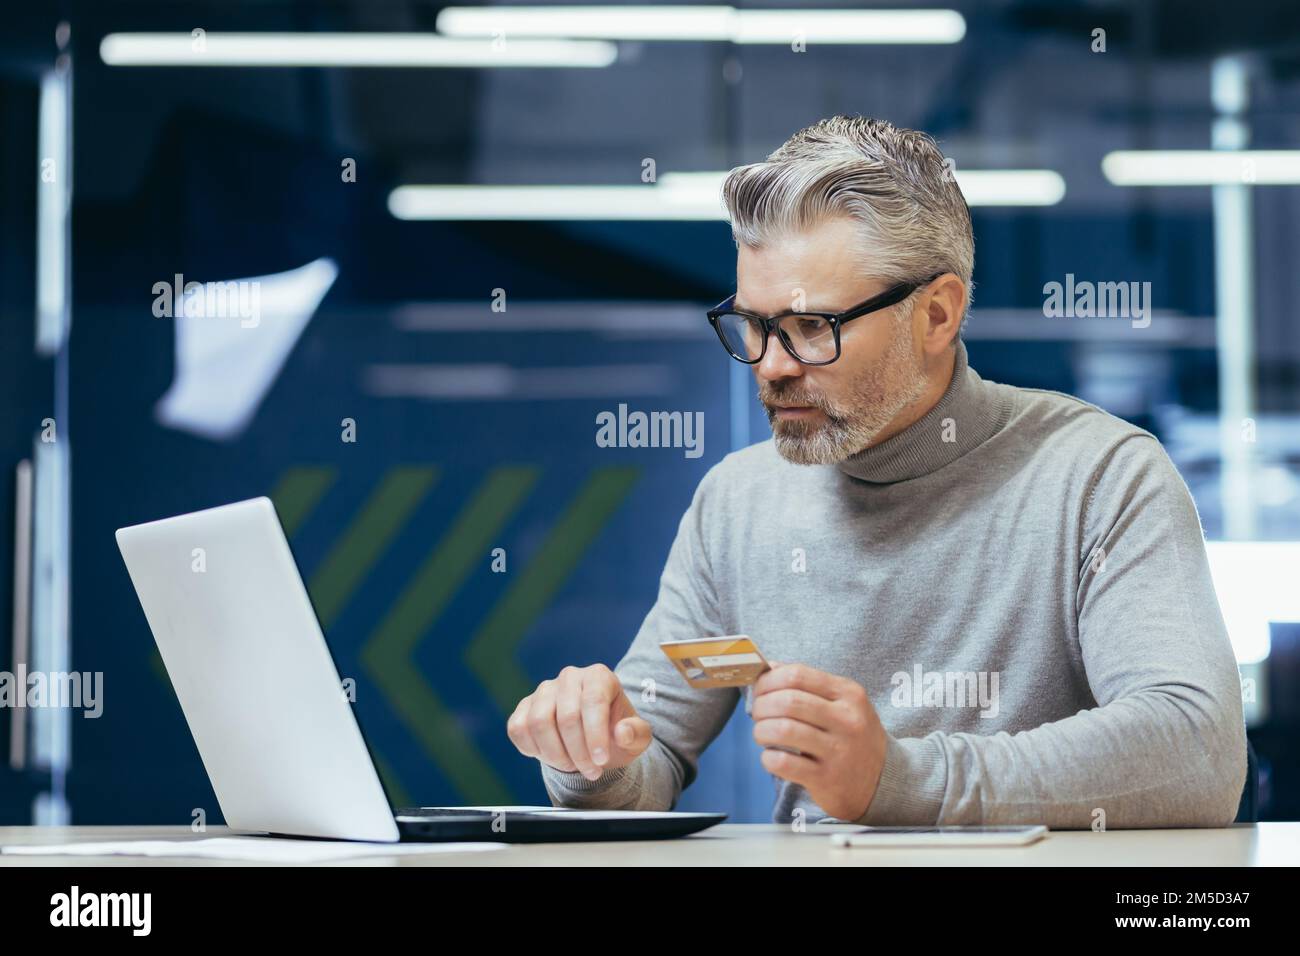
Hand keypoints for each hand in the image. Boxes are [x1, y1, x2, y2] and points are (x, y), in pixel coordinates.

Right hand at [507, 664, 652, 780]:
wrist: (594, 738)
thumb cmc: (616, 733)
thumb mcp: (638, 737)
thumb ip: (637, 734)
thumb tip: (622, 732)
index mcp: (599, 676)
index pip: (593, 702)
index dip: (595, 735)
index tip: (601, 761)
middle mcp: (570, 677)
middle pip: (566, 717)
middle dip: (578, 753)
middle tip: (591, 771)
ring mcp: (543, 691)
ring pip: (539, 723)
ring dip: (555, 754)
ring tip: (572, 765)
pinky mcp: (524, 707)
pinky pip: (518, 728)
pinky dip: (532, 749)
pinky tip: (551, 755)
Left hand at [750, 661, 887, 820]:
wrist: (882, 781)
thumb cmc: (852, 736)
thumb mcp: (843, 703)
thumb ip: (809, 685)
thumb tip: (770, 668)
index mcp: (849, 694)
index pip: (797, 675)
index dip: (769, 680)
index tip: (760, 689)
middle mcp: (847, 720)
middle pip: (788, 701)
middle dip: (761, 706)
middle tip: (758, 714)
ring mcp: (839, 750)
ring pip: (783, 730)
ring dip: (761, 731)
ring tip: (763, 734)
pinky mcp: (827, 778)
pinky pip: (784, 763)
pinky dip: (768, 758)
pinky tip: (771, 756)